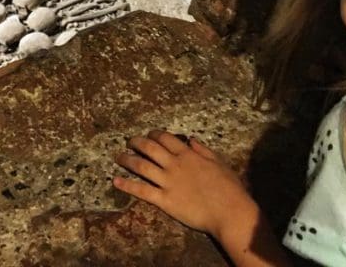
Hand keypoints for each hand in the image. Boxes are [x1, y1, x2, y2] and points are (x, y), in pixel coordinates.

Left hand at [113, 130, 256, 239]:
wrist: (229, 212)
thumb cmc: (229, 188)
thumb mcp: (219, 162)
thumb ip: (203, 150)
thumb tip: (191, 139)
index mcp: (188, 154)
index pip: (165, 138)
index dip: (154, 134)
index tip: (148, 134)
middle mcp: (174, 165)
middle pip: (150, 148)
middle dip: (137, 142)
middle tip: (130, 142)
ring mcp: (168, 182)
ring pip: (142, 166)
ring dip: (127, 160)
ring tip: (118, 157)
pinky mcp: (164, 200)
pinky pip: (142, 190)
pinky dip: (127, 185)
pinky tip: (116, 181)